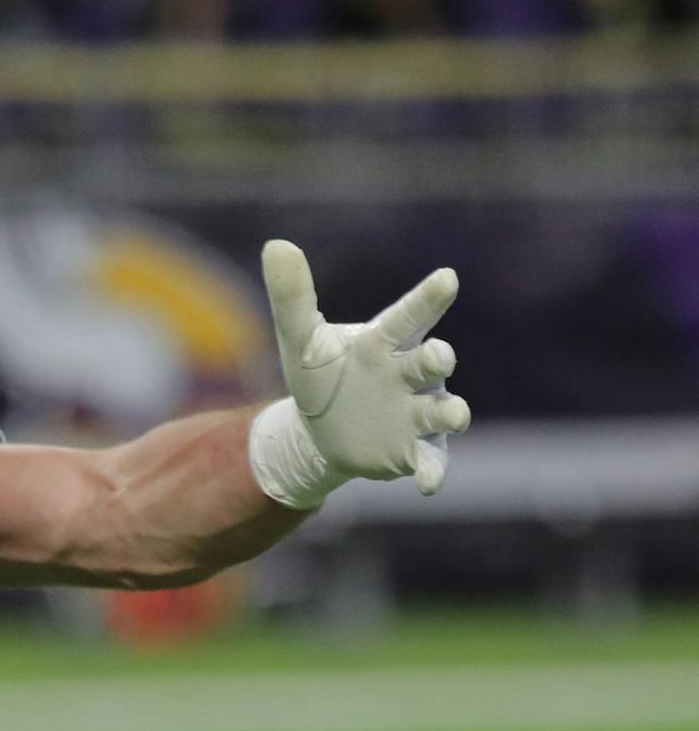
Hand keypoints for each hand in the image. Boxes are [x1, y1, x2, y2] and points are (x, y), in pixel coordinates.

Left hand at [252, 240, 471, 505]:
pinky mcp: (410, 450)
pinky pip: (430, 461)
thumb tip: (274, 244)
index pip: (409, 316)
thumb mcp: (299, 341)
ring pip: (442, 411)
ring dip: (450, 412)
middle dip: (437, 359)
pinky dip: (432, 471)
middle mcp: (409, 373)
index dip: (427, 299)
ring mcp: (415, 412)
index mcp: (385, 342)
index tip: (446, 279)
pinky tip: (428, 485)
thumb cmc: (319, 376)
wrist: (316, 433)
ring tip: (455, 414)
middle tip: (438, 356)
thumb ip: (292, 297)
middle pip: (431, 362)